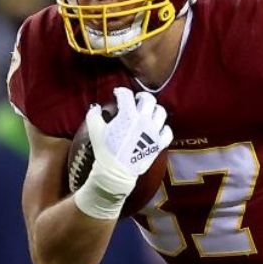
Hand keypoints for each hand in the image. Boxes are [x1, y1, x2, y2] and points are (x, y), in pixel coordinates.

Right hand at [73, 87, 173, 219]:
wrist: (117, 172)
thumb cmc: (105, 151)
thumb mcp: (94, 130)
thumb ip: (94, 115)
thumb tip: (96, 108)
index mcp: (128, 115)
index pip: (126, 94)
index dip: (121, 91)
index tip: (117, 94)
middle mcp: (144, 120)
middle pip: (148, 99)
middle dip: (141, 97)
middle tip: (136, 100)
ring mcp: (154, 132)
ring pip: (161, 112)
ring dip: (154, 109)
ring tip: (149, 112)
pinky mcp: (159, 144)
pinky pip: (168, 131)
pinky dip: (164, 128)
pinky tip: (157, 128)